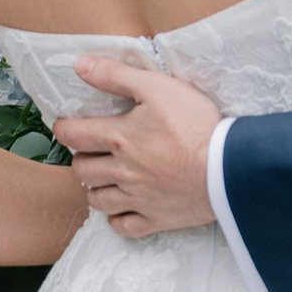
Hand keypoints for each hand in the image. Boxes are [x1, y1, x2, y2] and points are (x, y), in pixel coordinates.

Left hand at [54, 57, 222, 235]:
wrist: (227, 168)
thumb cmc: (195, 125)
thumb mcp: (157, 87)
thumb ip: (116, 76)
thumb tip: (80, 65)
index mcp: (119, 138)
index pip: (74, 134)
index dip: (64, 128)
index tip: (64, 126)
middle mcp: (121, 171)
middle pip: (82, 170)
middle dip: (82, 158)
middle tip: (92, 151)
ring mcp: (137, 199)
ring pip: (98, 200)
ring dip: (96, 188)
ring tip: (105, 178)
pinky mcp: (156, 219)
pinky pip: (123, 227)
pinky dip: (117, 219)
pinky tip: (122, 208)